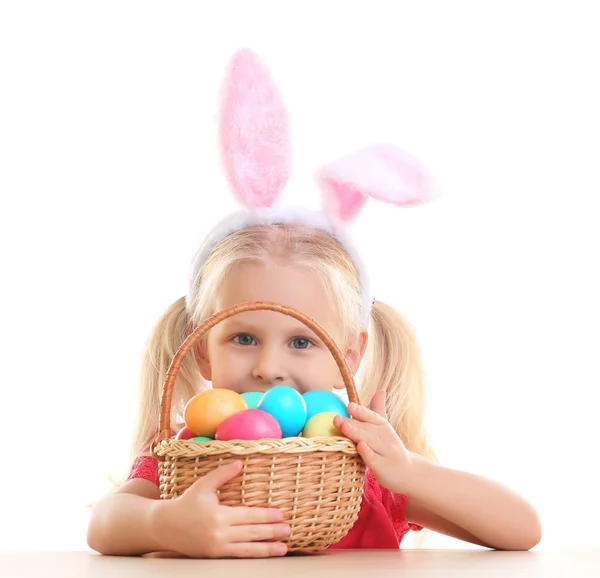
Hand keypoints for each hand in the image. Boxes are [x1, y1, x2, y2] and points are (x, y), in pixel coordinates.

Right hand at [152, 461, 289, 557]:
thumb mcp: (203, 485)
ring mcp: (217, 547)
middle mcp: (219, 532)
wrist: (165, 526)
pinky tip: (264, 554)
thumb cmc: (185, 503)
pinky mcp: (214, 555)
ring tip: (283, 548)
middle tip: (288, 530)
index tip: (280, 514)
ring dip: (267, 548)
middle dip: (271, 532)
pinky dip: (253, 555)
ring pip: (247, 548)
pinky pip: (238, 556)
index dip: (265, 515)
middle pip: (251, 532)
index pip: (248, 515)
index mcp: (218, 515)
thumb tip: (240, 463)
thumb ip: (222, 474)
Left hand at [333, 390, 412, 494]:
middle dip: (352, 423)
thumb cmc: (389, 448)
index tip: (349, 405)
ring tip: (344, 427)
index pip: (372, 417)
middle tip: (336, 418)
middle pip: (367, 429)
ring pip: (370, 442)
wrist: (408, 472)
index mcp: (383, 427)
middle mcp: (386, 438)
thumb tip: (380, 390)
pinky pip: (375, 459)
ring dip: (356, 434)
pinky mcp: (384, 467)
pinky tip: (359, 446)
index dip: (361, 411)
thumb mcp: (385, 428)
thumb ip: (378, 410)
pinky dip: (368, 453)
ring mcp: (385, 453)